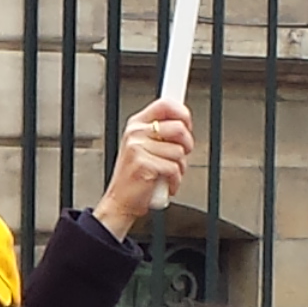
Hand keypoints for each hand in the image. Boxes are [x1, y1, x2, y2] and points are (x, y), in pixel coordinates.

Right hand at [94, 103, 194, 235]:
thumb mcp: (144, 147)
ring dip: (180, 168)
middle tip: (178, 156)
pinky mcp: (144, 164)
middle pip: (179, 127)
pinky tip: (164, 183)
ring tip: (166, 173)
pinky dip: (175, 181)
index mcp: (136, 124)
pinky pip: (174, 169)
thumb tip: (184, 122)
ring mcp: (138, 148)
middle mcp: (135, 133)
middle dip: (186, 145)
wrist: (120, 202)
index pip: (165, 104)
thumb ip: (162, 133)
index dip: (182, 113)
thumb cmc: (135, 177)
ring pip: (179, 152)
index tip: (187, 124)